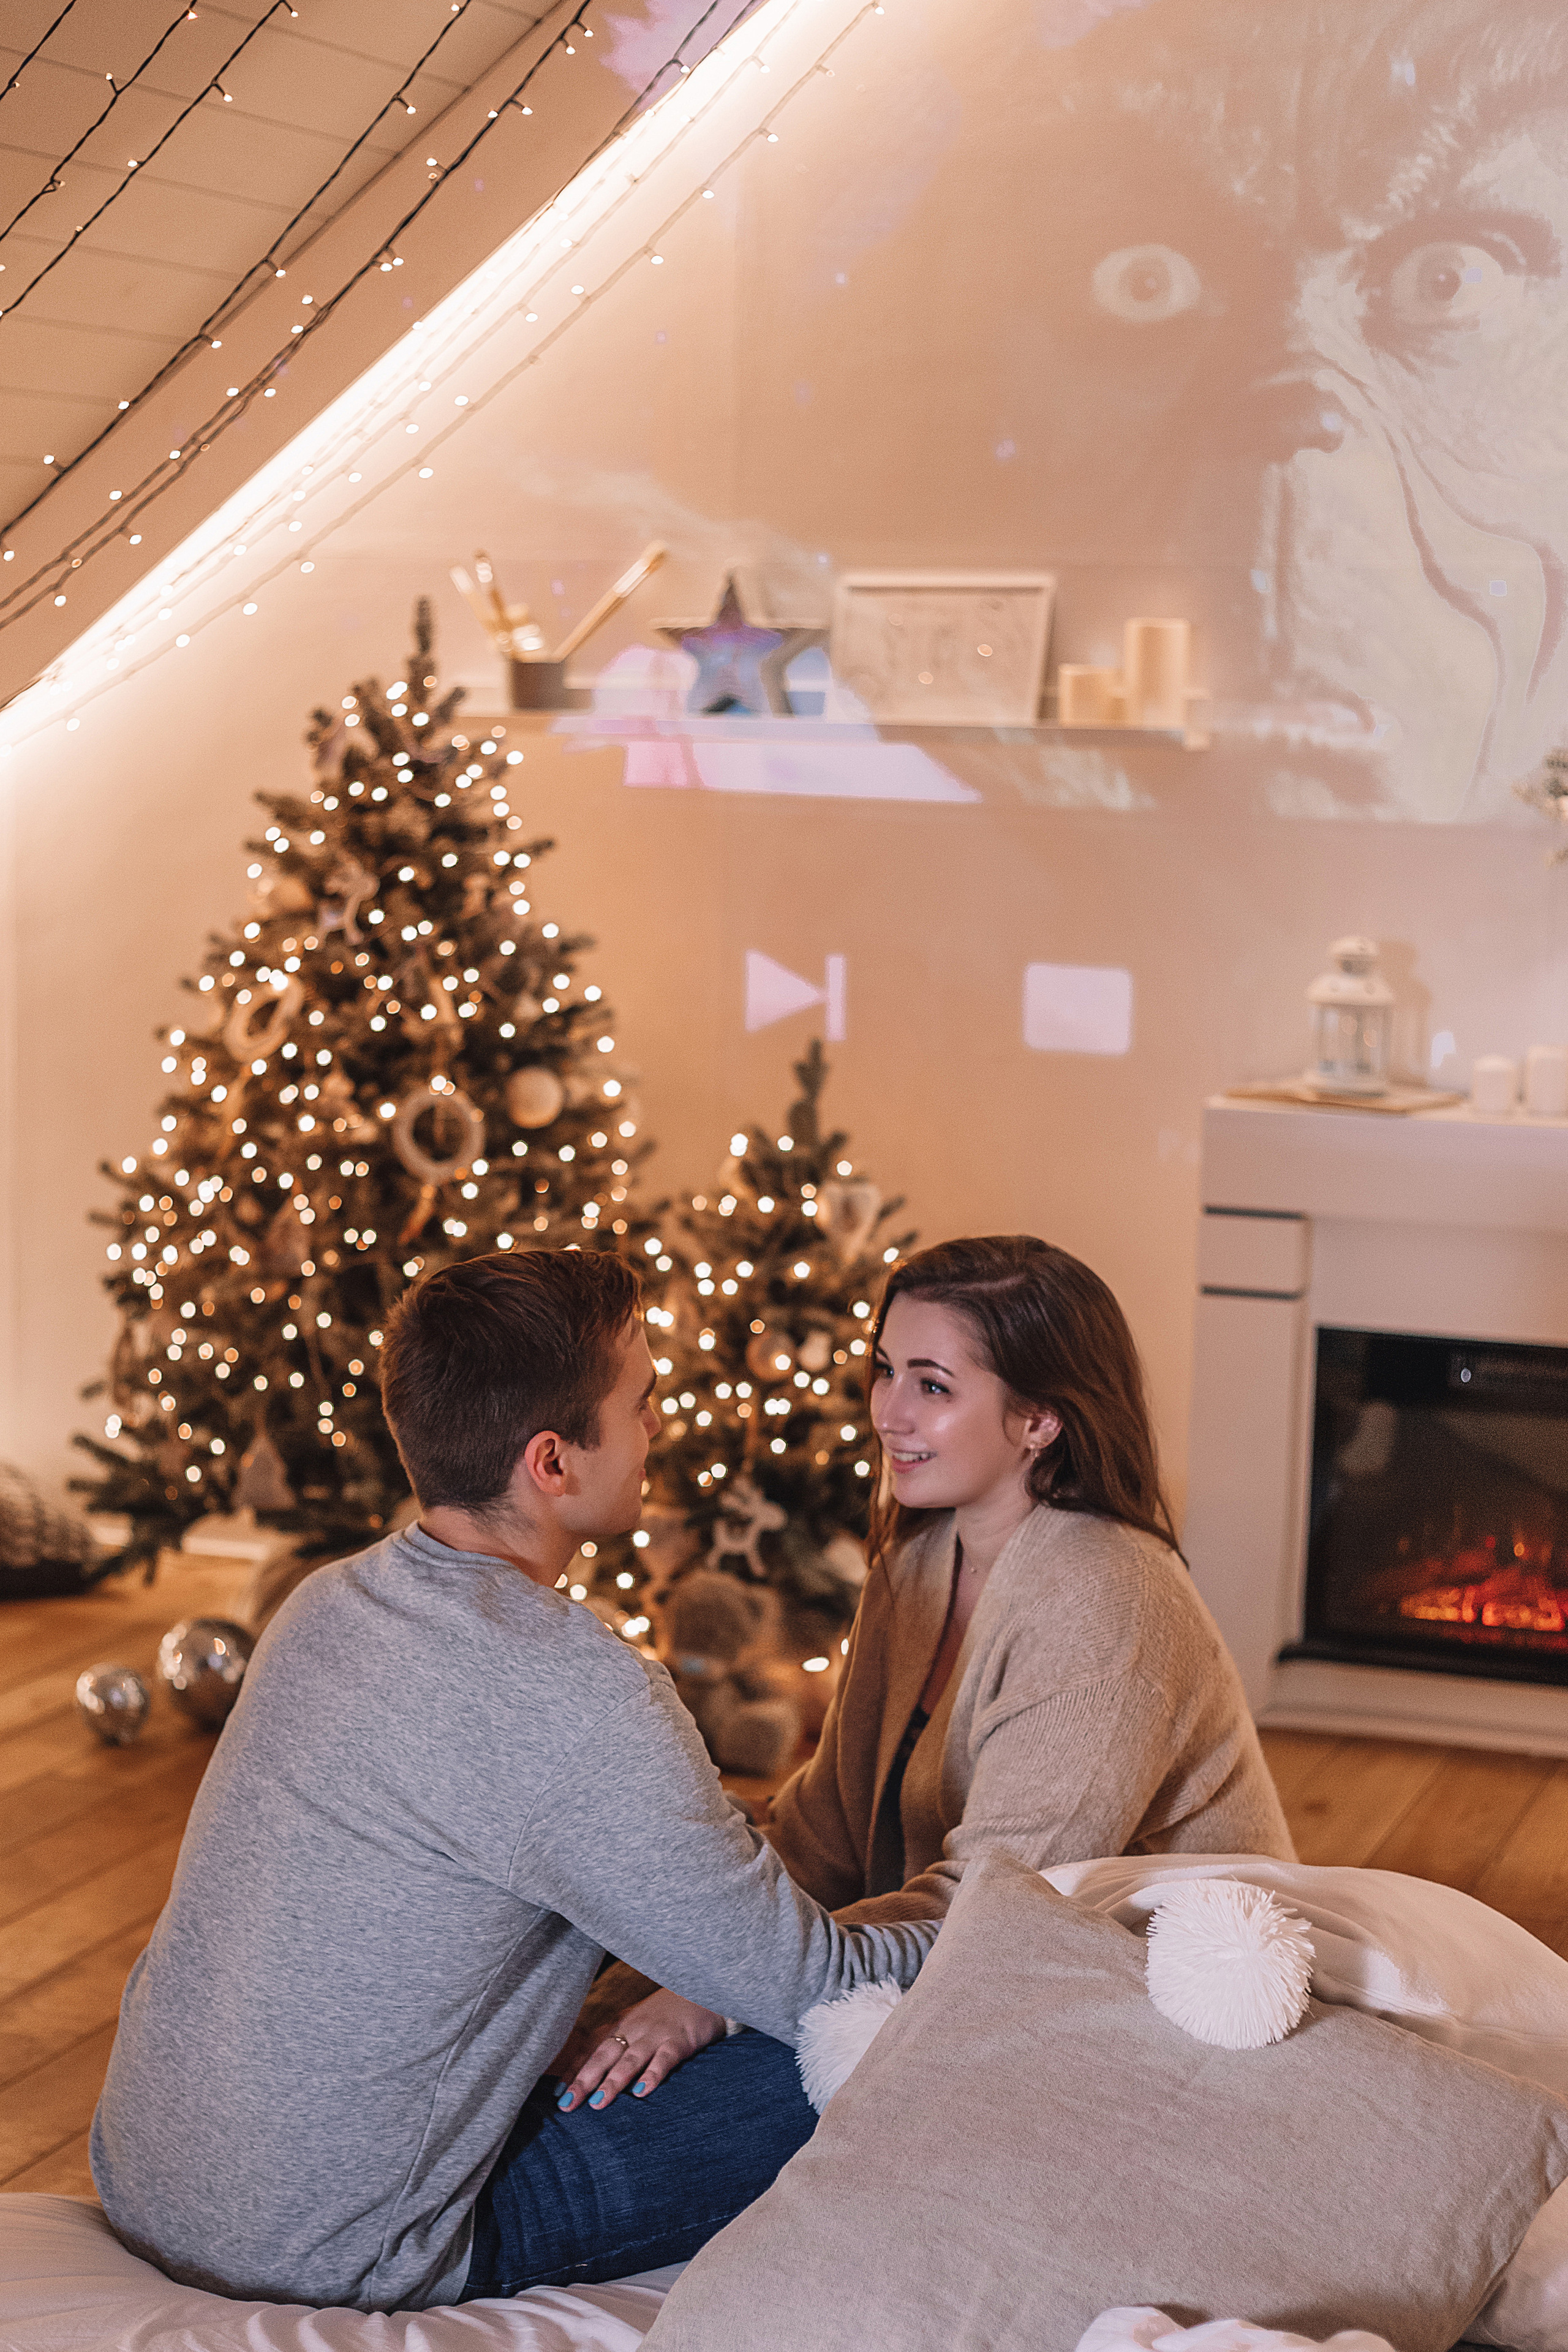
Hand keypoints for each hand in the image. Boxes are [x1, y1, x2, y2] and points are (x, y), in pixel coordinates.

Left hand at [552, 1988, 725, 2113]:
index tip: (556, 2092)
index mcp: (620, 2025)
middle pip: (603, 2055)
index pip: (590, 2048)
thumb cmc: (665, 2013)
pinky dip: (653, 2075)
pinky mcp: (679, 2040)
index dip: (573, 2069)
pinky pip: (664, 2058)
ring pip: (630, 2059)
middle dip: (583, 2080)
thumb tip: (589, 2069)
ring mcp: (656, 2034)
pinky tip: (642, 2092)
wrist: (702, 1988)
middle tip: (566, 2105)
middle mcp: (633, 2029)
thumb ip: (616, 2041)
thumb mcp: (637, 2022)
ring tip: (598, 2104)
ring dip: (613, 2081)